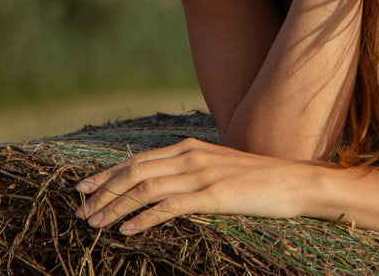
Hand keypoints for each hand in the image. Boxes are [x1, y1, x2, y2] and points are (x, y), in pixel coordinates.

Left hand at [74, 138, 323, 233]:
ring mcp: (201, 174)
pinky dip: (144, 218)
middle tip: (82, 210)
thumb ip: (193, 172)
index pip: (138, 159)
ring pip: (146, 187)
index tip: (85, 187)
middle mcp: (190, 156)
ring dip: (116, 206)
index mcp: (190, 147)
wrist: (297, 182)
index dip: (108, 174)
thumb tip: (168, 186)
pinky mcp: (213, 195)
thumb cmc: (260, 181)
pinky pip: (170, 206)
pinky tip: (128, 230)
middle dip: (104, 191)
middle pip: (134, 171)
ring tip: (96, 223)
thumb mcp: (220, 169)